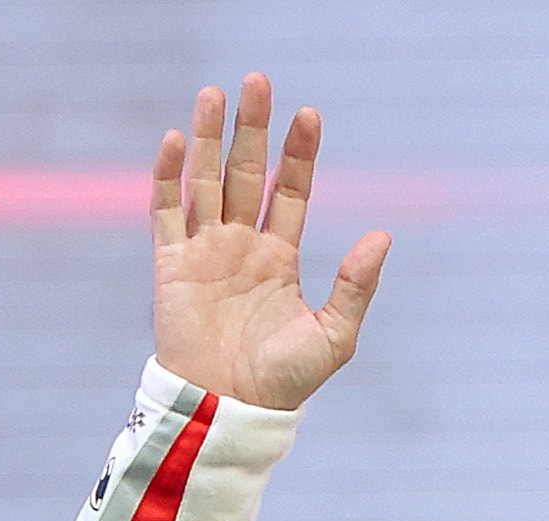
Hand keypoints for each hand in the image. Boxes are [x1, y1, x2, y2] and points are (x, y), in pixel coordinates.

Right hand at [150, 74, 390, 411]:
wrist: (230, 410)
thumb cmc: (284, 383)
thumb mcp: (334, 335)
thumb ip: (355, 285)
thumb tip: (383, 236)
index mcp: (279, 257)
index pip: (290, 191)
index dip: (299, 154)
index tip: (309, 115)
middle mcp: (241, 246)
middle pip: (246, 172)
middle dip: (252, 128)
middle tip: (258, 81)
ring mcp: (204, 252)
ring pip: (205, 181)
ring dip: (206, 138)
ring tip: (213, 95)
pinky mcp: (171, 266)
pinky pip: (165, 212)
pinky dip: (167, 176)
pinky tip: (173, 140)